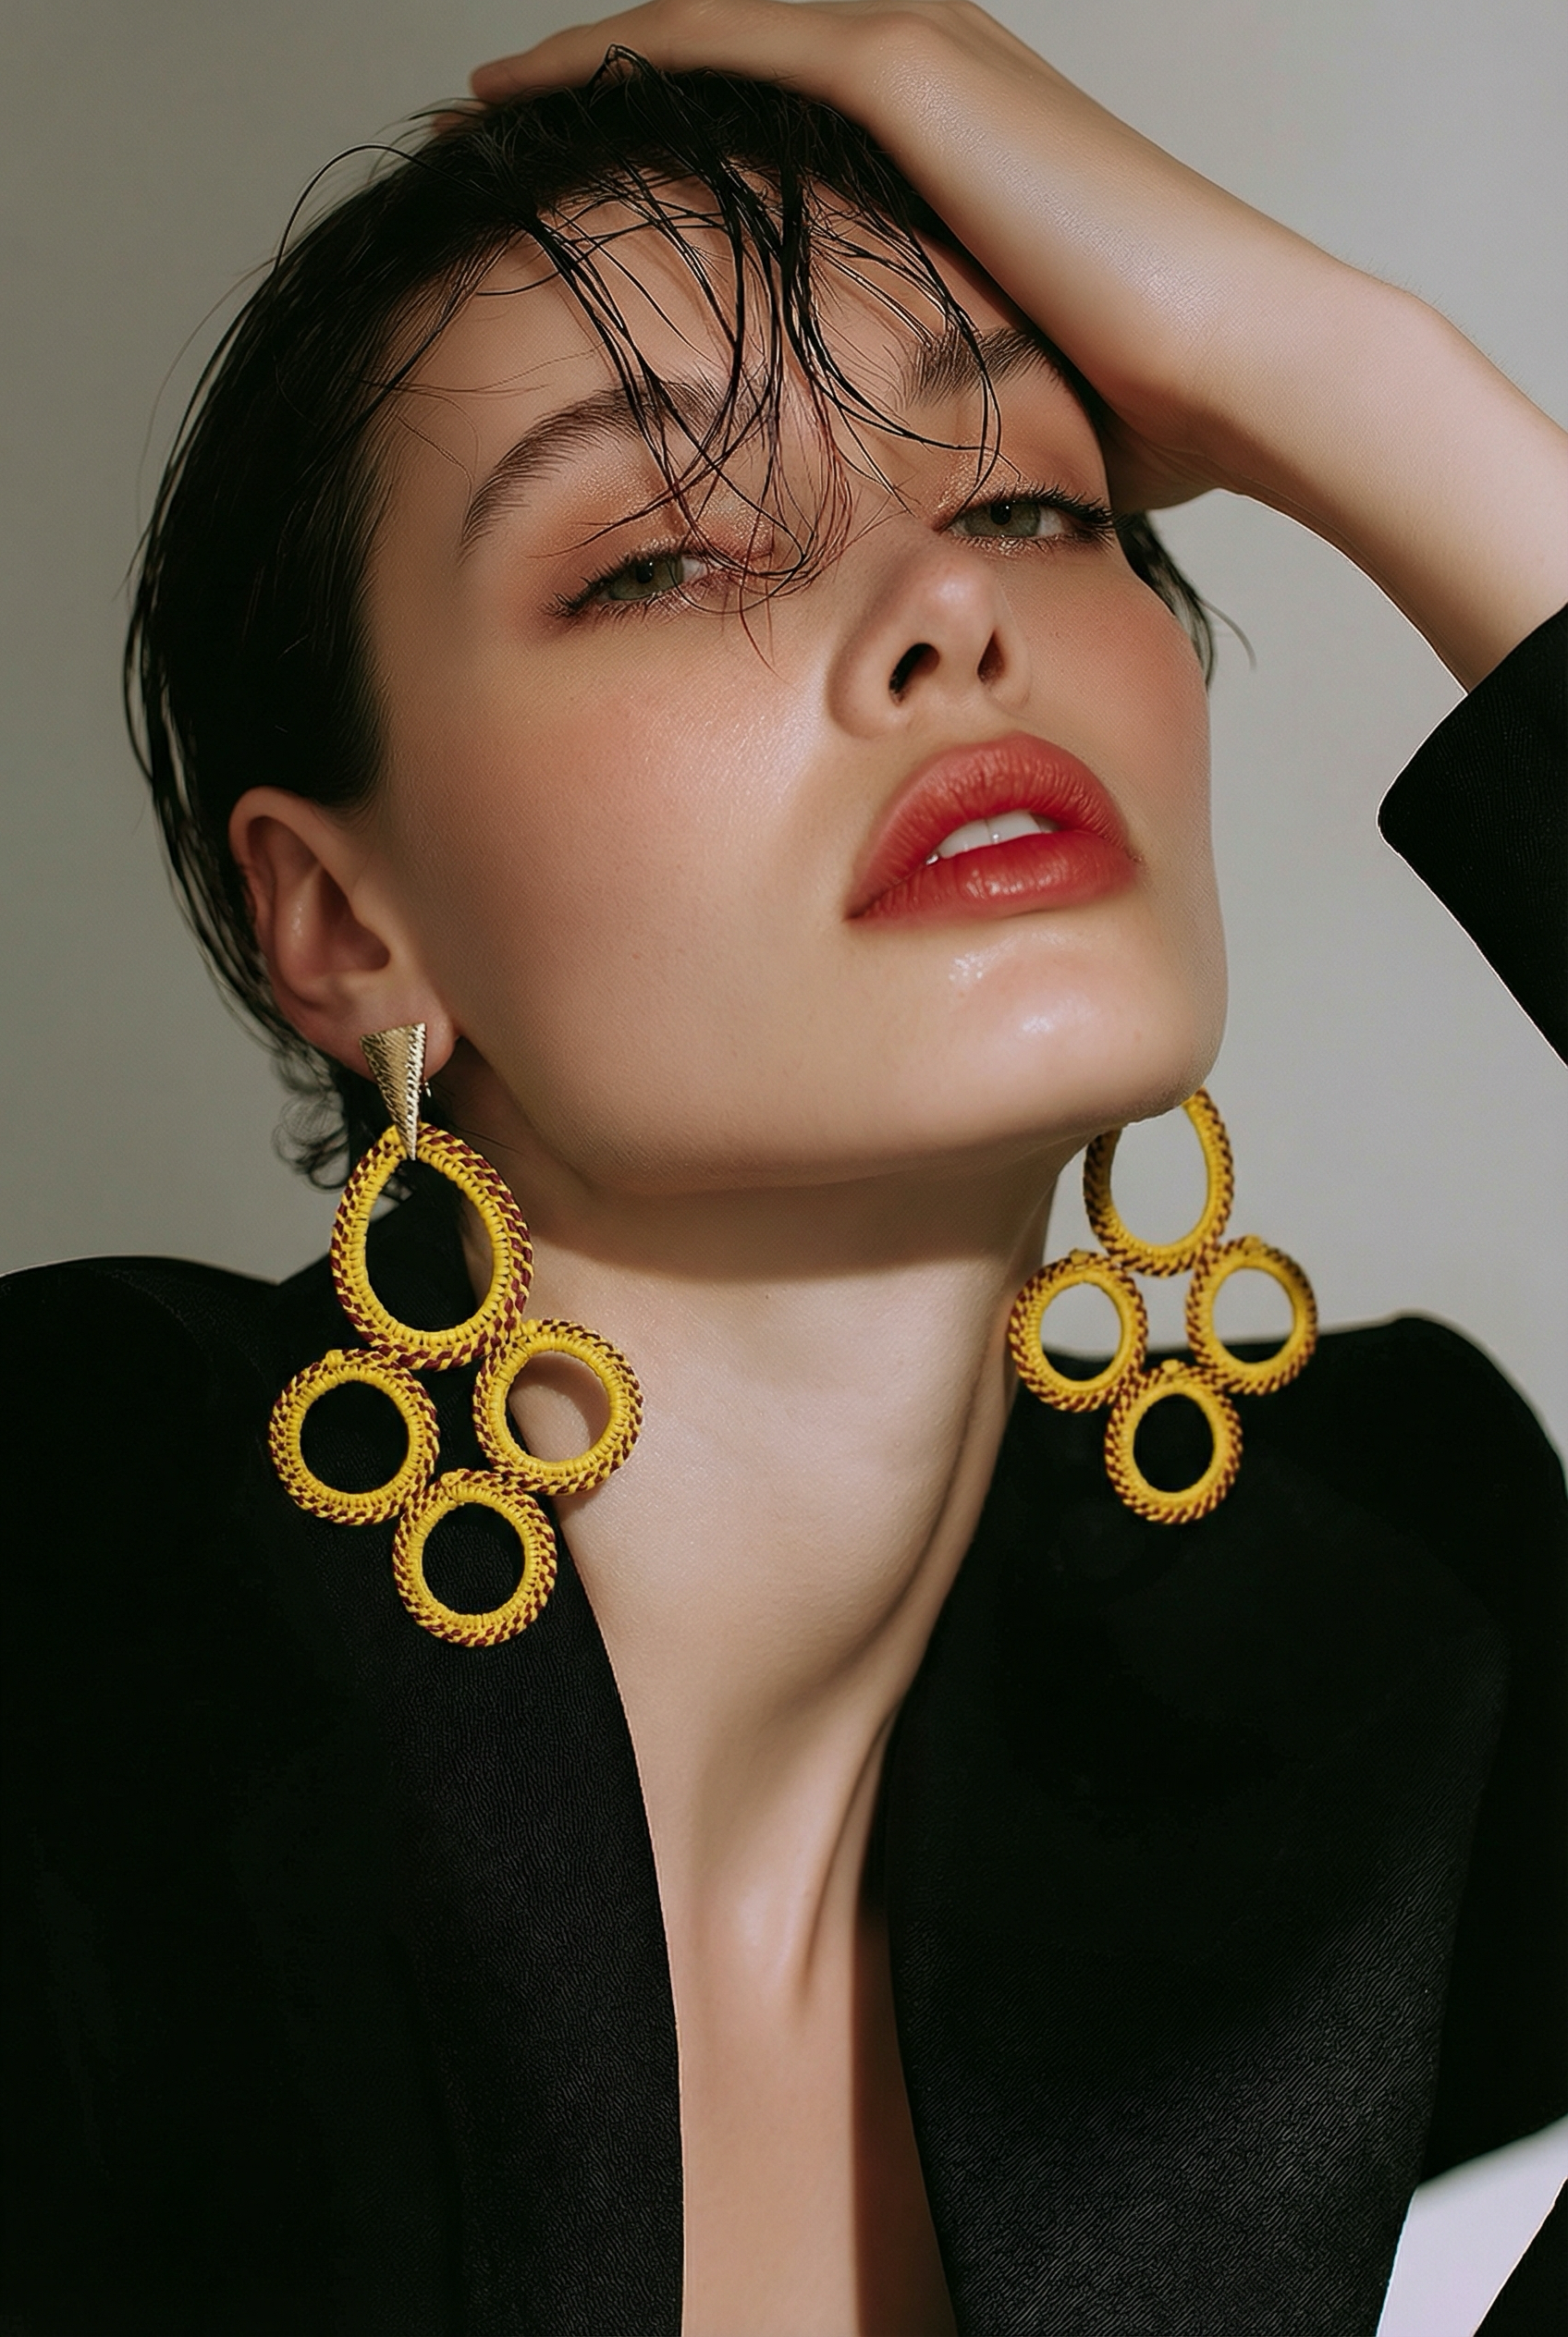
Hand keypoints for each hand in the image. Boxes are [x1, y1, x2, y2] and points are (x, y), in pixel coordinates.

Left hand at [473, 0, 1567, 682]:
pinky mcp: (908, 70)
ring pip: (703, 32)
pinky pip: (721, 43)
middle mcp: (923, 74)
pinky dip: (618, 60)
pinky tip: (525, 91)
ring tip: (480, 102)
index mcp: (940, 150)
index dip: (660, 151)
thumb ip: (930, 394)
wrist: (1240, 365)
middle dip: (601, 91)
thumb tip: (885, 496)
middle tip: (488, 129)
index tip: (571, 202)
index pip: (767, 125)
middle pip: (718, 62)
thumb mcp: (1001, 391)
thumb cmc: (1147, 411)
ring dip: (586, 64)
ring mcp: (917, 55)